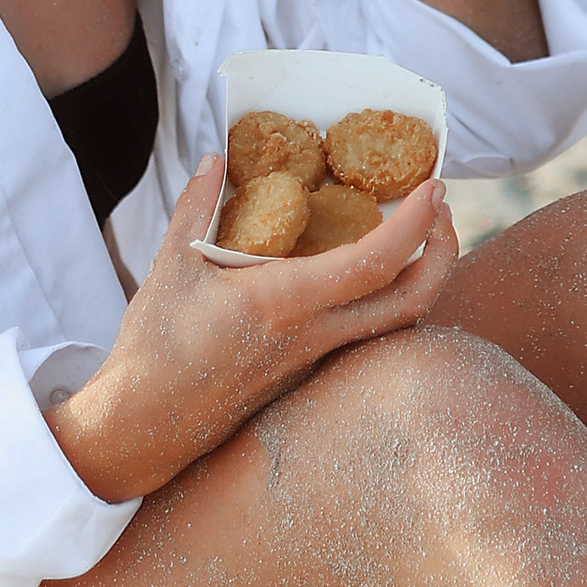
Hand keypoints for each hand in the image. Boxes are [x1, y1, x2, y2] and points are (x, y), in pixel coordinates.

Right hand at [48, 154, 456, 504]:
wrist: (143, 428)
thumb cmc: (153, 349)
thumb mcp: (169, 268)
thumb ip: (195, 208)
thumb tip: (213, 159)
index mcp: (284, 304)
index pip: (372, 265)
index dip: (413, 224)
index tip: (434, 188)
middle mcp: (312, 336)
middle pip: (411, 303)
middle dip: (443, 253)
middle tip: (441, 209)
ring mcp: (315, 360)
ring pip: (394, 324)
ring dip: (420, 277)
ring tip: (416, 234)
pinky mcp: (307, 373)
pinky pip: (365, 335)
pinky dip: (386, 298)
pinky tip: (368, 272)